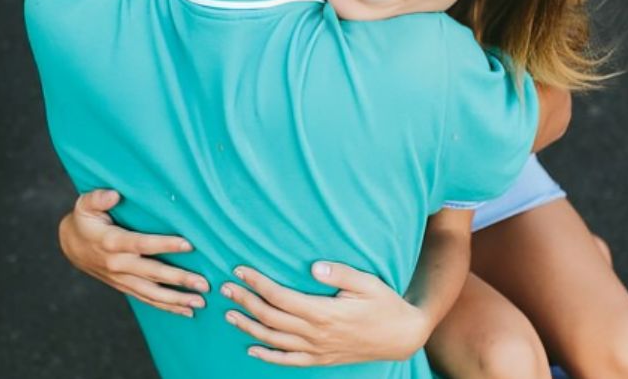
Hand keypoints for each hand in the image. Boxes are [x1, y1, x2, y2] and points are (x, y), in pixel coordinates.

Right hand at [58, 189, 210, 316]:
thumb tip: (114, 194)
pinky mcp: (124, 286)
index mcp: (111, 242)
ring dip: (177, 299)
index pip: (142, 244)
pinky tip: (186, 311)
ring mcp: (122, 278)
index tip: (188, 245)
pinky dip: (167, 307)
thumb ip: (98, 198)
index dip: (165, 245)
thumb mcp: (84, 204)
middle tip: (204, 283)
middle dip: (179, 279)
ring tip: (200, 302)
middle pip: (153, 273)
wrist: (71, 246)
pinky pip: (147, 299)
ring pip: (152, 293)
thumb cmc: (84, 220)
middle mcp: (118, 263)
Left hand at [219, 262, 429, 365]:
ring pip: (275, 341)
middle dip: (246, 301)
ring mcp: (318, 350)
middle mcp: (317, 334)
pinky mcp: (322, 359)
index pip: (281, 297)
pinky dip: (268, 357)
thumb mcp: (367, 283)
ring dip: (249, 327)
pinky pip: (289, 361)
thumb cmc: (385, 304)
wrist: (403, 336)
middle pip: (271, 318)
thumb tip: (314, 267)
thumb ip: (339, 274)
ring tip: (230, 313)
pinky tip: (252, 349)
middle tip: (225, 288)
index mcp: (325, 312)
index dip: (258, 283)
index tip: (240, 271)